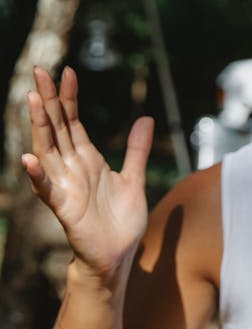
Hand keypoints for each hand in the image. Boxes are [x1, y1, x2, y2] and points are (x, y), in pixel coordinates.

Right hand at [22, 66, 154, 280]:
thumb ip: (137, 150)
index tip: (68, 72)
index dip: (70, 97)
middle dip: (49, 100)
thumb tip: (146, 118)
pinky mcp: (65, 209)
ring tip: (33, 100)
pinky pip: (47, 190)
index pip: (73, 121)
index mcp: (87, 160)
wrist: (118, 256)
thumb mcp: (134, 178)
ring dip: (40, 126)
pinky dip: (38, 175)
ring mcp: (66, 186)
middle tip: (39, 72)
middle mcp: (72, 168)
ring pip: (48, 150)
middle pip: (56, 128)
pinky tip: (28, 158)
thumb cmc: (120, 221)